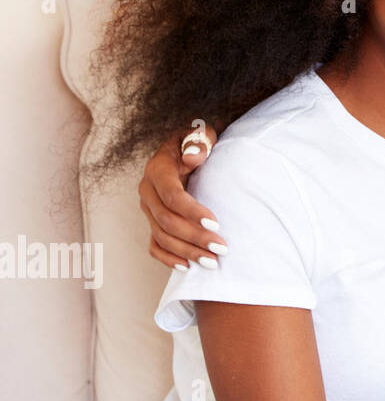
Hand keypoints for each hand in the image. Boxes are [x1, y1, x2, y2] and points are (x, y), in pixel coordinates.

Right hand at [138, 123, 226, 269]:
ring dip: (186, 251)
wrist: (188, 149)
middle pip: (167, 221)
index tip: (216, 223)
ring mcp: (148, 209)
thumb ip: (199, 140)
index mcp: (158, 169)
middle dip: (194, 237)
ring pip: (162, 237)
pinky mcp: (152, 221)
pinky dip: (168, 258)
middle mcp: (148, 191)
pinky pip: (154, 245)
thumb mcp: (202, 133)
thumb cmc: (199, 141)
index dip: (192, 212)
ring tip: (212, 261)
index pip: (172, 196)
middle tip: (221, 248)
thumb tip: (192, 156)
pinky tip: (186, 267)